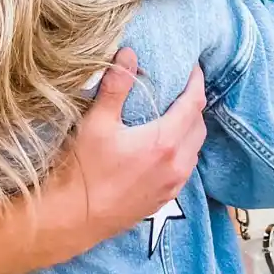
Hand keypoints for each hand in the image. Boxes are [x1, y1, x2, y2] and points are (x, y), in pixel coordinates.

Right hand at [59, 50, 206, 248]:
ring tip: (172, 115)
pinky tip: (163, 147)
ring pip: (194, 149)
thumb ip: (116, 87)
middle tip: (180, 89)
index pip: (194, 104)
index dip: (197, 82)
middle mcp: (177, 165)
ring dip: (189, 129)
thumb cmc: (83, 171)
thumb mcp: (96, 123)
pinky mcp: (164, 199)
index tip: (193, 67)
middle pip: (199, 126)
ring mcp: (173, 185)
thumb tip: (130, 54)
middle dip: (193, 104)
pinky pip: (184, 168)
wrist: (74, 219)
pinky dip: (182, 151)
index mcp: (165, 142)